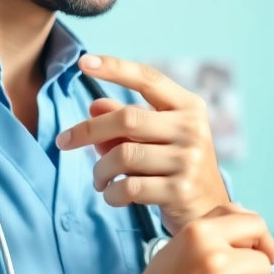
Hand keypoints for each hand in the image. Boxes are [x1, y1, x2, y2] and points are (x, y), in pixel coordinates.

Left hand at [57, 55, 229, 232]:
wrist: (210, 212)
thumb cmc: (177, 169)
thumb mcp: (157, 139)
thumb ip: (127, 122)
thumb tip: (93, 106)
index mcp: (189, 107)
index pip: (148, 79)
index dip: (115, 68)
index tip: (83, 62)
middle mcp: (192, 128)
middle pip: (127, 119)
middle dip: (88, 131)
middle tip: (64, 142)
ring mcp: (189, 160)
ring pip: (123, 156)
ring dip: (100, 170)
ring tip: (99, 180)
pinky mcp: (180, 190)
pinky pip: (128, 187)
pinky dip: (111, 193)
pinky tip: (113, 195)